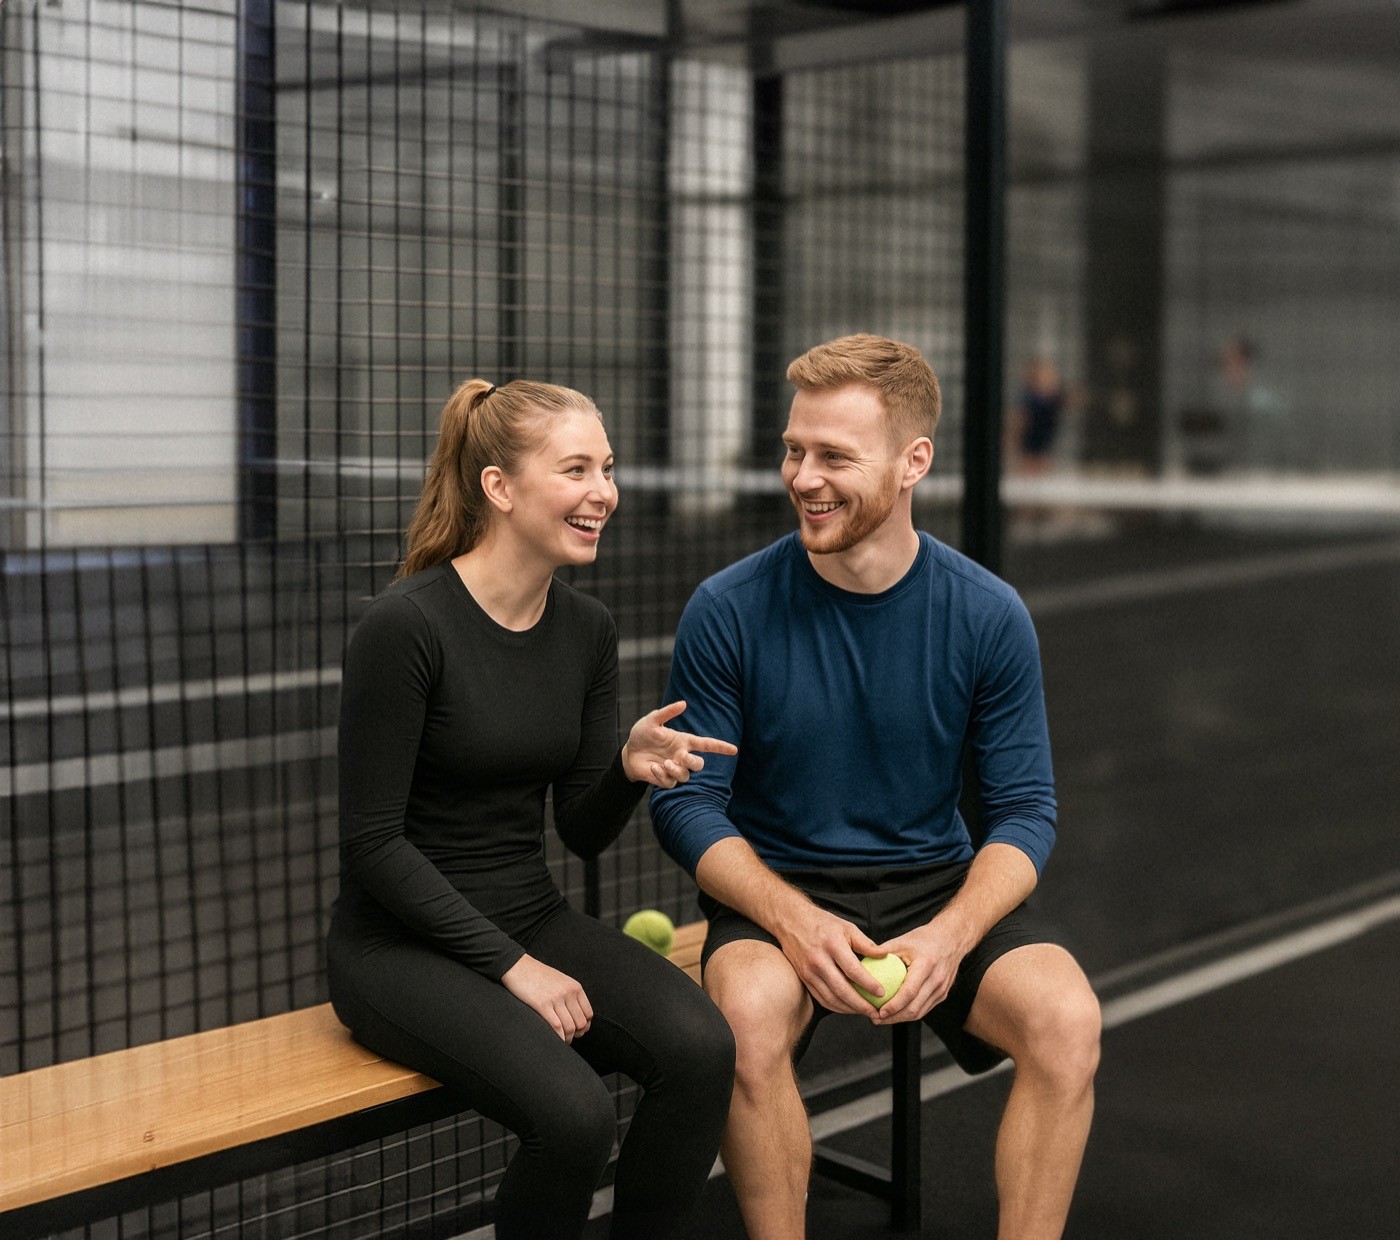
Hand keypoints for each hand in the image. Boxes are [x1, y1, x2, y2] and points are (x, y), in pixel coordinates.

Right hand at [500, 955, 592, 1041]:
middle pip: (581, 1023)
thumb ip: (570, 995)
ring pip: (570, 1027)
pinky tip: (555, 1039)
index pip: (588, 1013)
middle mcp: (568, 993)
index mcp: (575, 987)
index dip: (585, 1026)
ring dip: (567, 1039)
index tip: (578, 1031)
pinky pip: (556, 1027)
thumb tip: (577, 1015)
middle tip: (569, 1038)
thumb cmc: (538, 975)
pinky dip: (558, 1038)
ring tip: (562, 1040)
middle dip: (576, 1034)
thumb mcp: (561, 980)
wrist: (518, 967)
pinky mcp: (542, 1005)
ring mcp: (556, 999)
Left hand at [622, 700, 737, 788]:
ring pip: (686, 776)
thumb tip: (684, 703)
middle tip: (681, 757)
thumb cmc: (642, 734)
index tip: (734, 750)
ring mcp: (674, 769)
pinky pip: (670, 783)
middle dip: (693, 762)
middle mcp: (681, 756)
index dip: (720, 747)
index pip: (706, 744)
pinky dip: (662, 775)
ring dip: (677, 770)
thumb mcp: (652, 721)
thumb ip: (667, 712)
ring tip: (665, 763)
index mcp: (683, 741)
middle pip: (699, 764)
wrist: (628, 752)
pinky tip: (653, 767)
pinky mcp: (664, 779)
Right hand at [777, 906, 885, 1016]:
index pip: (853, 970)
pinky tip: (848, 1008)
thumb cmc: (822, 923)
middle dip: (861, 1005)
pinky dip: (836, 1007)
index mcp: (832, 945)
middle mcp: (819, 960)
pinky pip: (821, 998)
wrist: (791, 922)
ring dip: (850, 1009)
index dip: (869, 984)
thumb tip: (885, 956)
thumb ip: (866, 943)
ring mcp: (809, 971)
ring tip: (865, 1012)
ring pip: (832, 998)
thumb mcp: (847, 927)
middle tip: (876, 1012)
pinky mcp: (804, 978)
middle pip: (842, 990)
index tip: (882, 993)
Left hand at [868, 914, 973, 1024]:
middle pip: (914, 1008)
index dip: (893, 1005)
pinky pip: (924, 1009)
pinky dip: (909, 1013)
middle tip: (875, 1018)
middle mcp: (937, 980)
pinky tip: (896, 1013)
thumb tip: (862, 961)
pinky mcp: (942, 994)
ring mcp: (942, 989)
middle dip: (893, 1018)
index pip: (909, 992)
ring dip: (900, 1019)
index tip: (878, 1011)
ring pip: (920, 1012)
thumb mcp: (902, 941)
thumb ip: (882, 951)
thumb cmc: (924, 938)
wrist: (951, 939)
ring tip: (882, 1018)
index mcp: (926, 965)